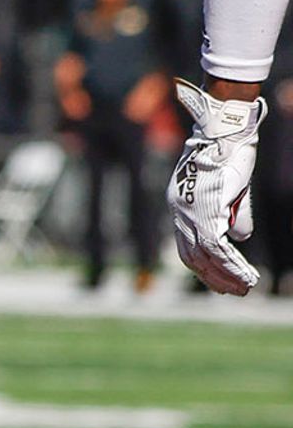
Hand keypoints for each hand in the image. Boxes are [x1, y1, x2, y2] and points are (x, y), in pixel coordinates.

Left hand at [170, 81, 264, 297]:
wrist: (225, 136)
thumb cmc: (228, 158)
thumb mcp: (229, 192)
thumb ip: (233, 216)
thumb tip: (240, 237)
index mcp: (179, 206)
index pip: (186, 246)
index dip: (203, 266)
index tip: (219, 280)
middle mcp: (179, 213)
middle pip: (192, 257)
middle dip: (213, 277)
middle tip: (234, 291)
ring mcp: (189, 214)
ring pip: (205, 257)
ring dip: (226, 276)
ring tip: (245, 288)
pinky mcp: (206, 214)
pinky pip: (218, 250)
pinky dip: (233, 267)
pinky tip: (247, 278)